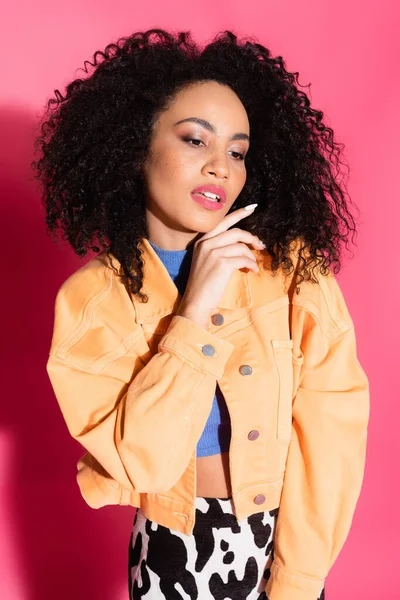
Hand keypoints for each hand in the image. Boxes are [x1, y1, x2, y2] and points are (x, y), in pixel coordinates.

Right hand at [177, 204, 264, 327]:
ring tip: (253, 265)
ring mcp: (213, 252)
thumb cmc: (203, 284)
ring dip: (251, 256)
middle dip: (251, 237)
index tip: (253, 207)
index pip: (222, 221)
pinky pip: (244, 259)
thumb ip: (218, 248)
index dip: (239, 213)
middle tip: (260, 245)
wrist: (196, 301)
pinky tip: (252, 271)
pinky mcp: (221, 263)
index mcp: (201, 241)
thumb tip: (243, 244)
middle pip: (236, 232)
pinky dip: (251, 265)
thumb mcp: (206, 261)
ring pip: (241, 246)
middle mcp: (206, 243)